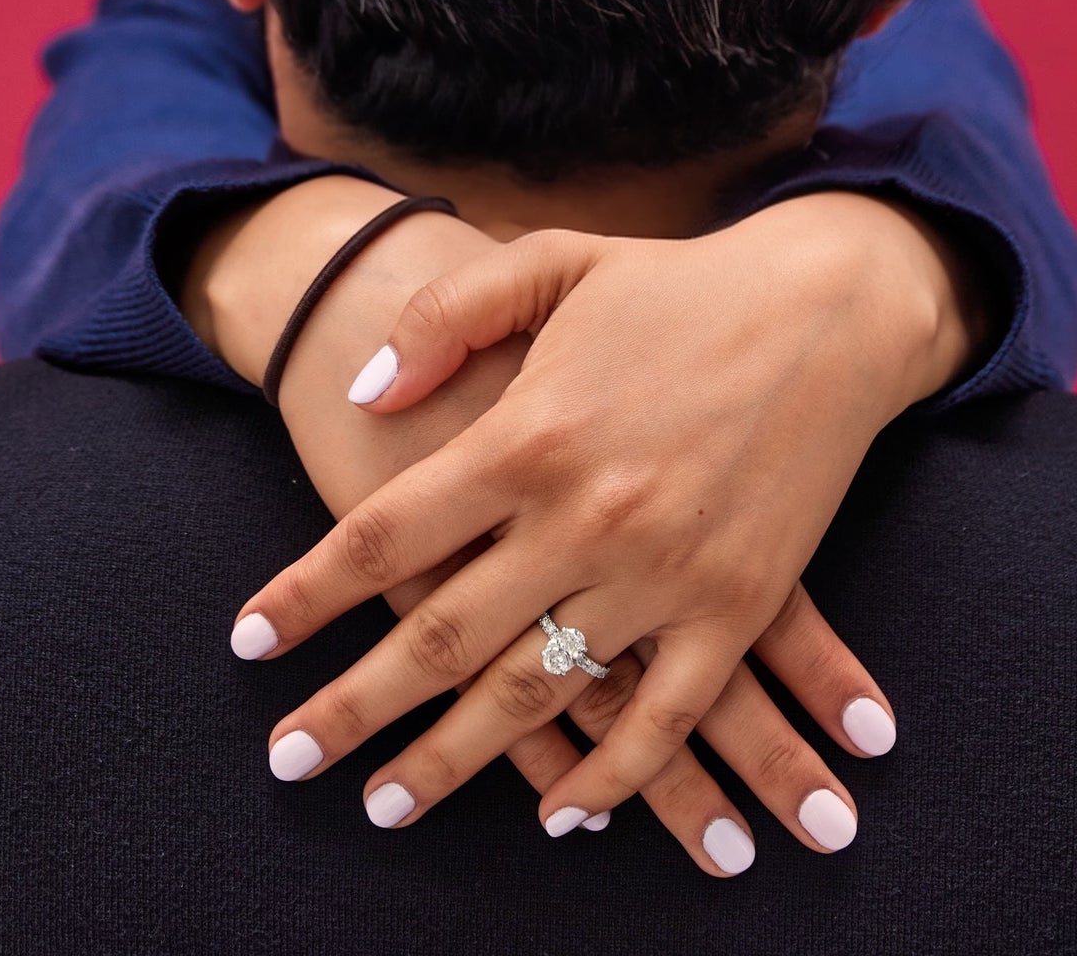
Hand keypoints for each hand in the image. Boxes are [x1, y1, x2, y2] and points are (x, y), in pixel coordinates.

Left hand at [230, 193, 978, 847]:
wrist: (827, 308)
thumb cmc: (677, 283)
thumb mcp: (551, 263)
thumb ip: (443, 319)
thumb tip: (363, 395)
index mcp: (528, 432)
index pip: (384, 534)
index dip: (307, 594)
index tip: (248, 641)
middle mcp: (584, 514)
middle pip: (441, 637)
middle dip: (353, 708)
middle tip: (287, 758)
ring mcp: (664, 570)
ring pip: (536, 694)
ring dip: (454, 761)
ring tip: (384, 803)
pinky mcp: (737, 604)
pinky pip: (662, 717)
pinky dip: (611, 779)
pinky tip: (561, 813)